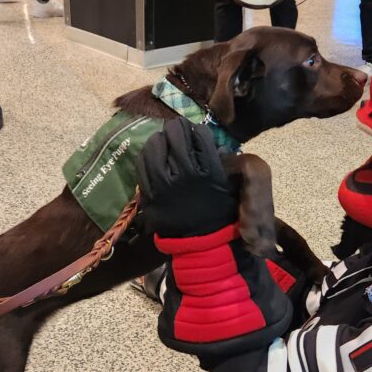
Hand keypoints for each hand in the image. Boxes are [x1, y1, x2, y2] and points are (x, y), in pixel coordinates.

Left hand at [137, 118, 237, 238]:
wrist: (201, 242)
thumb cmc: (218, 212)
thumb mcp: (228, 185)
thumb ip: (221, 161)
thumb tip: (210, 141)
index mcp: (209, 170)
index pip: (199, 134)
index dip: (197, 131)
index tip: (196, 135)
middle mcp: (186, 173)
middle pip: (176, 133)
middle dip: (178, 129)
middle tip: (178, 133)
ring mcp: (165, 183)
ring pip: (156, 144)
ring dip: (161, 139)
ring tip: (164, 143)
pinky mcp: (149, 192)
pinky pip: (143, 163)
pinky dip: (148, 155)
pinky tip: (154, 156)